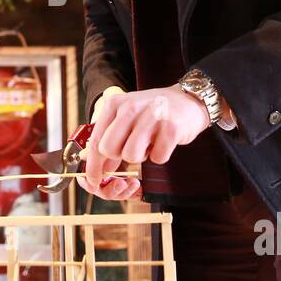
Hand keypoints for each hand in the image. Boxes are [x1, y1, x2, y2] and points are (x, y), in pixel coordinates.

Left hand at [82, 84, 210, 198]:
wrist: (188, 100)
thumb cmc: (153, 112)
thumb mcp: (126, 116)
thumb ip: (108, 136)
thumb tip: (91, 164)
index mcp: (115, 103)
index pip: (95, 140)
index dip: (92, 165)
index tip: (92, 180)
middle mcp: (130, 107)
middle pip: (109, 150)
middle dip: (119, 156)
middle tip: (133, 146)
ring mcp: (151, 117)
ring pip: (131, 156)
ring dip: (142, 155)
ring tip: (150, 141)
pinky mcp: (171, 128)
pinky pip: (157, 158)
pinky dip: (160, 155)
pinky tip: (164, 141)